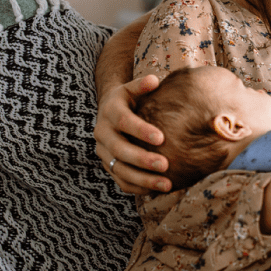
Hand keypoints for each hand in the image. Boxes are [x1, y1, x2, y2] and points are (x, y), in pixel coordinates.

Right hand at [93, 74, 171, 193]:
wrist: (111, 111)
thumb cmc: (131, 99)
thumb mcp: (133, 89)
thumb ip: (142, 85)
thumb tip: (155, 80)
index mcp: (110, 112)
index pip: (123, 122)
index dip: (141, 130)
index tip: (161, 138)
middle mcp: (103, 133)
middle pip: (120, 149)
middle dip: (142, 159)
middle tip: (165, 165)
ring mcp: (104, 152)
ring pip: (120, 169)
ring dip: (143, 179)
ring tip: (167, 184)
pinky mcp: (109, 166)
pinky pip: (121, 181)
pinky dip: (137, 187)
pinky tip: (157, 191)